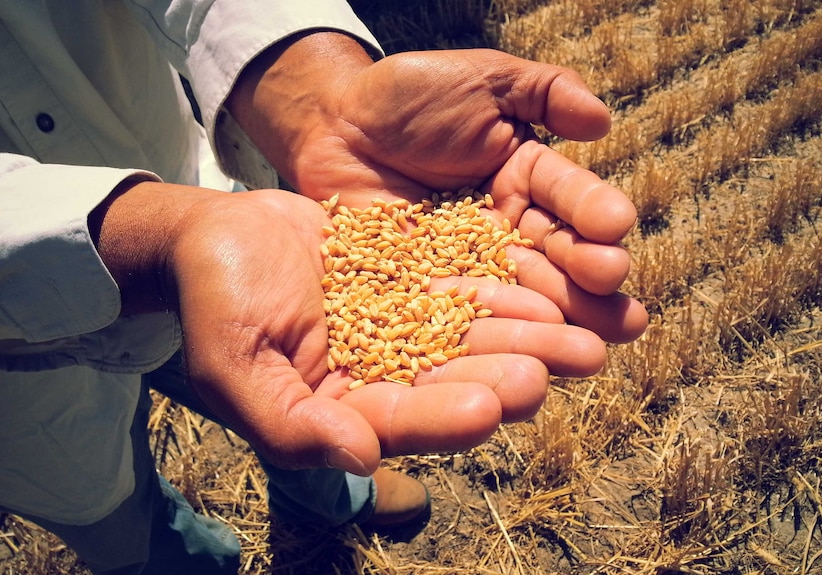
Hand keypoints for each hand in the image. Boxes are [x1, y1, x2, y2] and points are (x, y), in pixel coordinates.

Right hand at [92, 181, 607, 474]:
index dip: (448, 415)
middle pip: (455, 379)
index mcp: (343, 409)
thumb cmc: (213, 302)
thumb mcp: (234, 366)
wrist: (213, 234)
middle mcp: (382, 374)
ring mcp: (401, 326)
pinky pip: (462, 283)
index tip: (494, 406)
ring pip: (471, 334)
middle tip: (572, 361)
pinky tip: (545, 283)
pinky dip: (500, 286)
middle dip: (512, 373)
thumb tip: (360, 459)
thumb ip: (291, 423)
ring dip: (526, 333)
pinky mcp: (411, 280)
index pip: (403, 419)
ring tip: (584, 331)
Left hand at [228, 33, 647, 345]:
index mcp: (527, 179)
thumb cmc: (407, 95)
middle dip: (589, 286)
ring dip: (554, 327)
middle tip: (620, 309)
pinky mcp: (428, 294)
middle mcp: (507, 229)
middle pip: (556, 261)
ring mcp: (468, 267)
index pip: (568, 197)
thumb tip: (601, 122)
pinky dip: (485, 338)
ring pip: (519, 299)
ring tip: (589, 352)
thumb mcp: (481, 78)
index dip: (591, 212)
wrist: (332, 125)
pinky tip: (515, 361)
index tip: (614, 227)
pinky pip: (460, 317)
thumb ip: (542, 91)